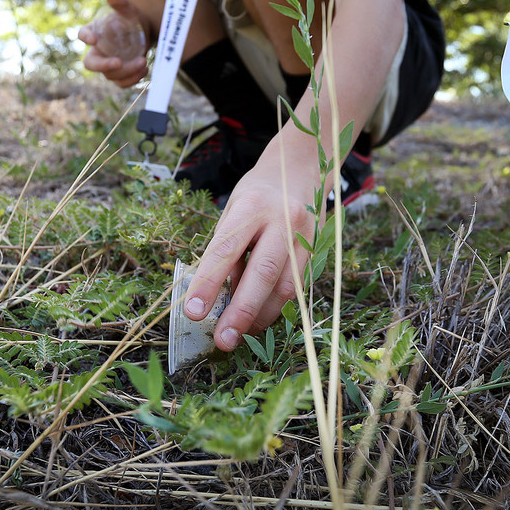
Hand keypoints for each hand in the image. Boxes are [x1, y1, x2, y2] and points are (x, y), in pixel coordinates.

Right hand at [78, 0, 149, 86]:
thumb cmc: (133, 19)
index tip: (93, 39)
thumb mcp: (128, 9)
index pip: (83, 34)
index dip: (85, 37)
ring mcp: (108, 65)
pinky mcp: (120, 75)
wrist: (148, 33)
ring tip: (142, 62)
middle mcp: (98, 51)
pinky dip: (132, 79)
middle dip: (103, 65)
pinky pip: (121, 83)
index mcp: (95, 32)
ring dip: (126, 72)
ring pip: (110, 75)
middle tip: (118, 63)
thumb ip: (119, 2)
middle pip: (91, 63)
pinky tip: (143, 69)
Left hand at [183, 137, 318, 351]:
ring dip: (262, 316)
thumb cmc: (257, 193)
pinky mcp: (317, 250)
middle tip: (223, 340)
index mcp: (251, 205)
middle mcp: (282, 219)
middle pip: (263, 273)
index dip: (208, 283)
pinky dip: (277, 306)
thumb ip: (227, 249)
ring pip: (287, 286)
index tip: (192, 312)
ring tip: (241, 334)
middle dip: (241, 312)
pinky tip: (260, 317)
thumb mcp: (232, 210)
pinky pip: (298, 286)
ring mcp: (305, 236)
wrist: (300, 168)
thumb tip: (215, 295)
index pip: (226, 249)